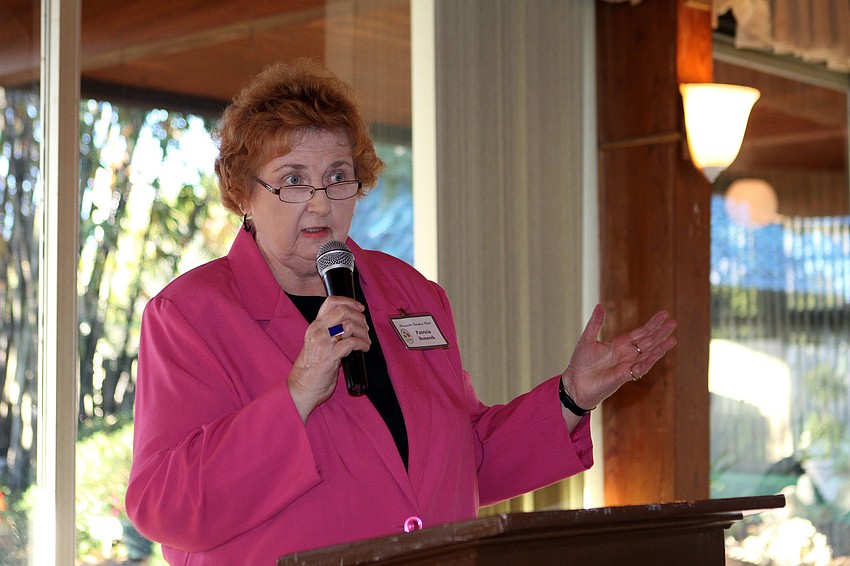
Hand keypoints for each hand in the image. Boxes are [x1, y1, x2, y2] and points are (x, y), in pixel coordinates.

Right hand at [287, 296, 370, 421]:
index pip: (330, 302)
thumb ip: (329, 332)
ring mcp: (323, 342)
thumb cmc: (312, 368)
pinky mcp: (330, 356)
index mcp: (315, 326)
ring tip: (366, 340)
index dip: (348, 301)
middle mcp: (318, 331)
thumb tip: (350, 324)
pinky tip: (364, 348)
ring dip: (363, 332)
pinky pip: (352, 342)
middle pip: (343, 310)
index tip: (359, 307)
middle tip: (365, 327)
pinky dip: (363, 344)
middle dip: (359, 317)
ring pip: (349, 325)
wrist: (301, 387)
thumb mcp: (317, 343)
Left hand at [561, 304, 676, 410]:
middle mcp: (626, 354)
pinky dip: (646, 363)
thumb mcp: (587, 339)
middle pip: (648, 342)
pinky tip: (655, 356)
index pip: (641, 332)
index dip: (652, 324)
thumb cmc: (580, 363)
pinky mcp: (623, 376)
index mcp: (619, 344)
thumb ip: (595, 323)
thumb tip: (599, 305)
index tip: (664, 314)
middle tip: (674, 322)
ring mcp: (626, 366)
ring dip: (660, 348)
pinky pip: (638, 369)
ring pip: (648, 355)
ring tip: (673, 339)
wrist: (574, 383)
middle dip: (661, 332)